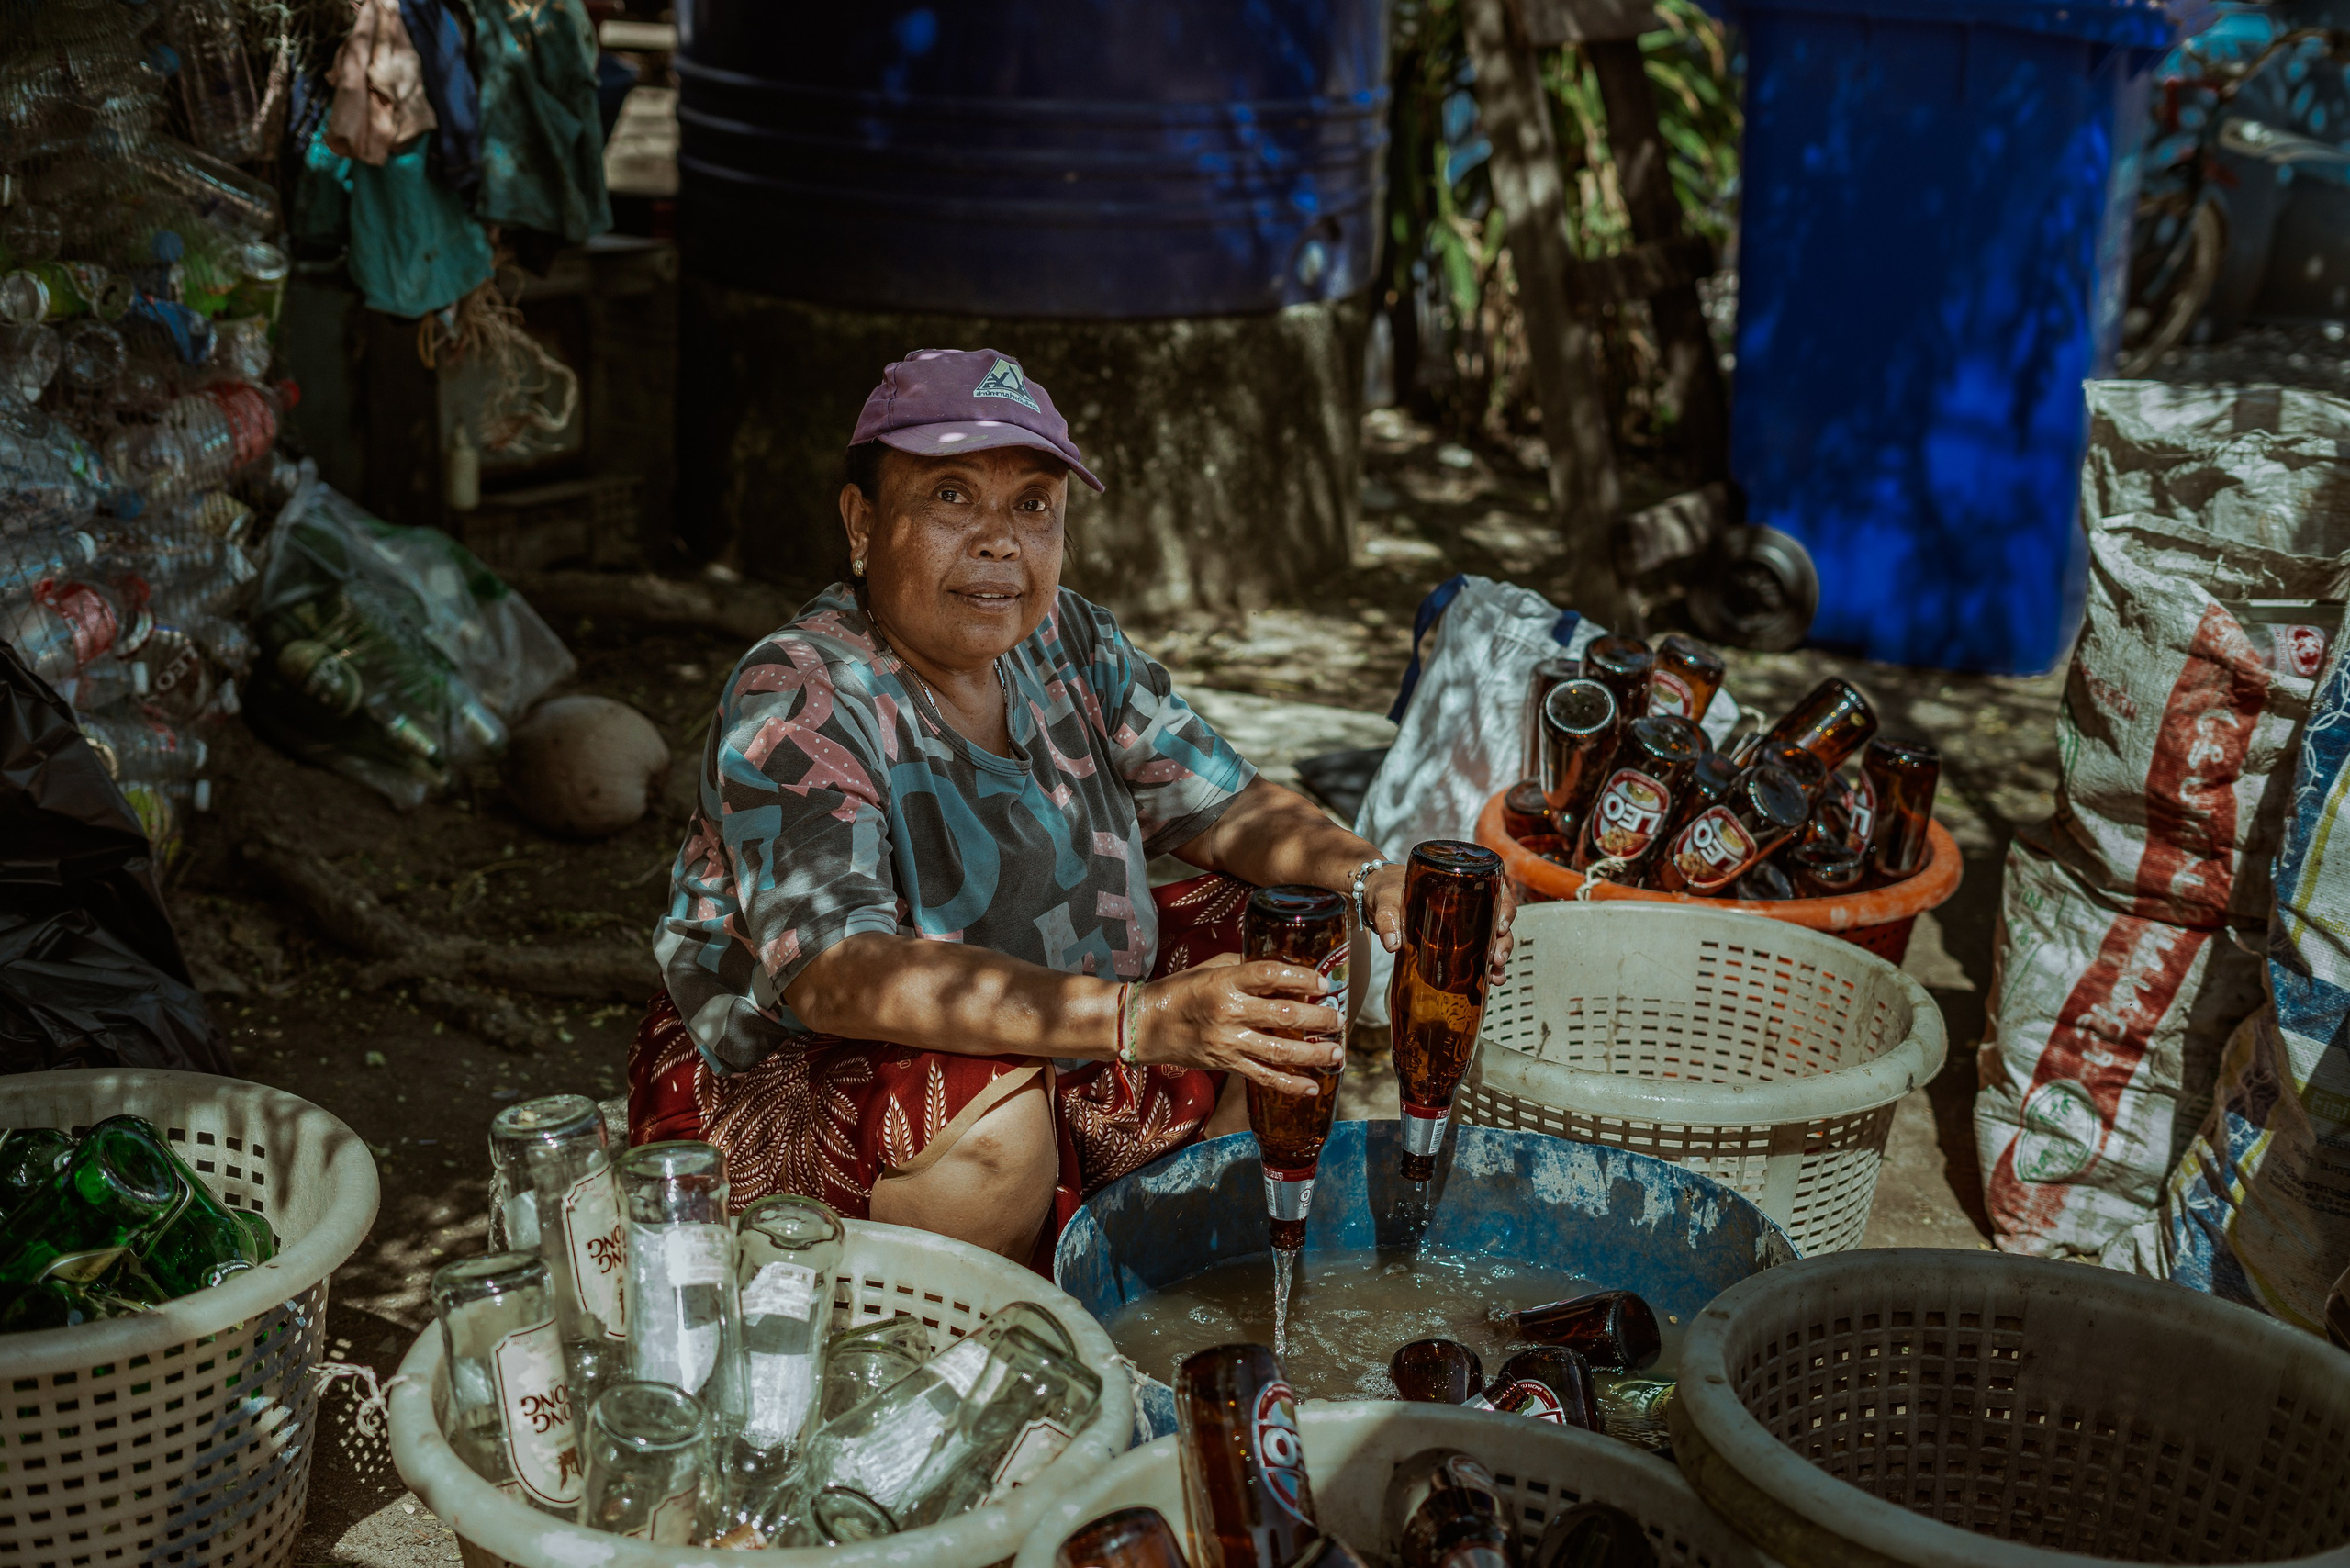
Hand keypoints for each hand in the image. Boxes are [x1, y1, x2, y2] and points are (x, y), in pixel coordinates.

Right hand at [1131, 954, 1344, 1095]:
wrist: (1145, 1025)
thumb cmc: (1180, 991)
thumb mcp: (1211, 969)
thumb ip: (1245, 969)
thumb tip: (1282, 969)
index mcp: (1225, 982)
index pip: (1270, 975)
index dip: (1301, 978)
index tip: (1323, 982)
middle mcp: (1228, 1012)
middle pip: (1284, 1015)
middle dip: (1318, 1018)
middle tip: (1338, 1018)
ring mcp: (1227, 1041)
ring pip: (1279, 1051)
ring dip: (1313, 1053)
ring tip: (1336, 1052)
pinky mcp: (1226, 1064)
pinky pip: (1262, 1077)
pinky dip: (1289, 1085)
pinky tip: (1312, 1086)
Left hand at [1359, 863, 1518, 984]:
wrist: (1373, 899)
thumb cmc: (1384, 890)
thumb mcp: (1385, 899)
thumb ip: (1387, 917)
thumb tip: (1393, 943)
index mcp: (1459, 884)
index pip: (1495, 890)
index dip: (1505, 907)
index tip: (1501, 926)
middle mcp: (1467, 904)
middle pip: (1498, 919)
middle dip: (1503, 941)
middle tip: (1496, 959)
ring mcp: (1462, 925)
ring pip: (1492, 940)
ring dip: (1498, 959)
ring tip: (1496, 977)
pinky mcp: (1452, 943)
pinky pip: (1476, 955)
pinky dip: (1485, 969)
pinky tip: (1489, 982)